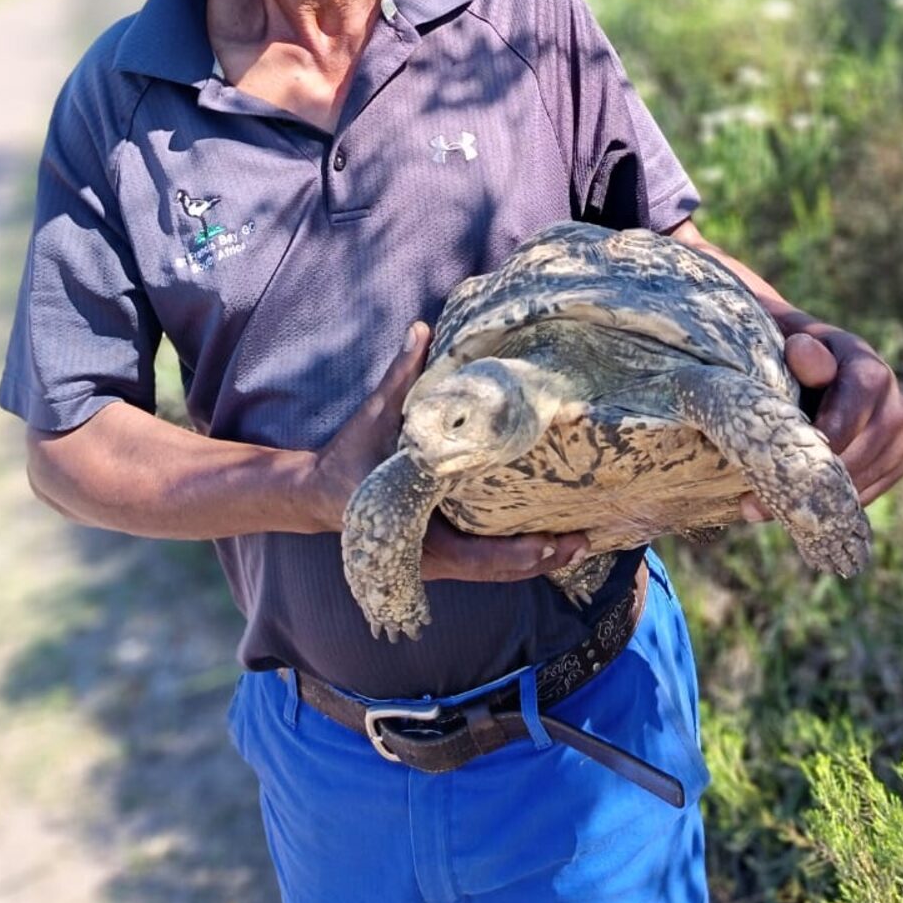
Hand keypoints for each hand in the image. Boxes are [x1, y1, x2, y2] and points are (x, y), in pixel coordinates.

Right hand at [310, 323, 589, 580]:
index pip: (475, 556)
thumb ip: (401, 376)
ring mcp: (437, 560)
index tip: (550, 543)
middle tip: (583, 542)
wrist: (320, 494)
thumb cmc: (351, 456)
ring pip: (494, 574)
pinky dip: (516, 559)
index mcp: (416, 527)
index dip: (515, 553)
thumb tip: (420, 329)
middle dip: (541, 560)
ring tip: (578, 546)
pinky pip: (486, 565)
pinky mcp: (442, 554)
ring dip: (536, 563)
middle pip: (496, 572)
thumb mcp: (374, 416)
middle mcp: (431, 554)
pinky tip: (547, 545)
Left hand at [742, 325, 902, 520]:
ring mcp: (900, 439)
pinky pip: (864, 497)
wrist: (816, 362)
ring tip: (759, 512)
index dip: (813, 443)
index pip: (847, 417)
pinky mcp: (895, 464)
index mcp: (870, 371)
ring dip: (812, 501)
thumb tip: (802, 352)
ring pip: (859, 483)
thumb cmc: (792, 352)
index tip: (776, 463)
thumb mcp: (792, 342)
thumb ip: (800, 351)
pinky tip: (788, 513)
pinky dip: (827, 507)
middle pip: (855, 456)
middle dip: (805, 481)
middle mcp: (895, 406)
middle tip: (754, 503)